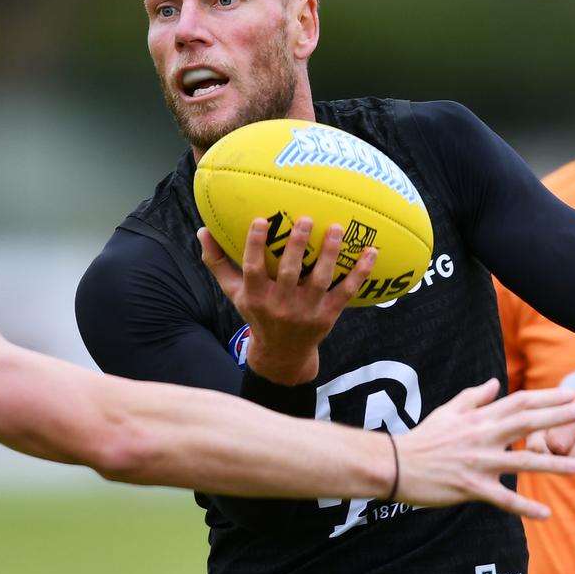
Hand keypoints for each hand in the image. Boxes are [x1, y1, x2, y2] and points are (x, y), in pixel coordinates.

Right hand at [198, 217, 375, 384]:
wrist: (282, 354)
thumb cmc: (258, 314)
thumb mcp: (234, 293)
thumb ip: (218, 263)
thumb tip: (202, 230)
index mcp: (256, 296)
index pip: (253, 269)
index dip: (256, 245)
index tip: (262, 220)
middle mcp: (281, 305)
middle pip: (290, 273)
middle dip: (297, 246)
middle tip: (305, 219)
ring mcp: (307, 311)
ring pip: (320, 281)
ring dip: (330, 254)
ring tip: (336, 228)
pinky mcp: (328, 316)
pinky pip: (346, 292)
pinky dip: (360, 273)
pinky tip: (371, 251)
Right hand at [393, 378, 574, 518]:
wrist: (394, 464)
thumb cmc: (422, 438)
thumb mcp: (448, 411)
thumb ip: (474, 396)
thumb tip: (496, 382)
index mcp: (479, 418)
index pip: (520, 402)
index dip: (548, 398)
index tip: (573, 394)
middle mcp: (483, 436)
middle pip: (527, 423)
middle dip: (559, 418)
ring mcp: (478, 462)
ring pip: (521, 461)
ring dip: (551, 464)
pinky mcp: (470, 488)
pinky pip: (502, 498)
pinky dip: (524, 507)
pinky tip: (545, 514)